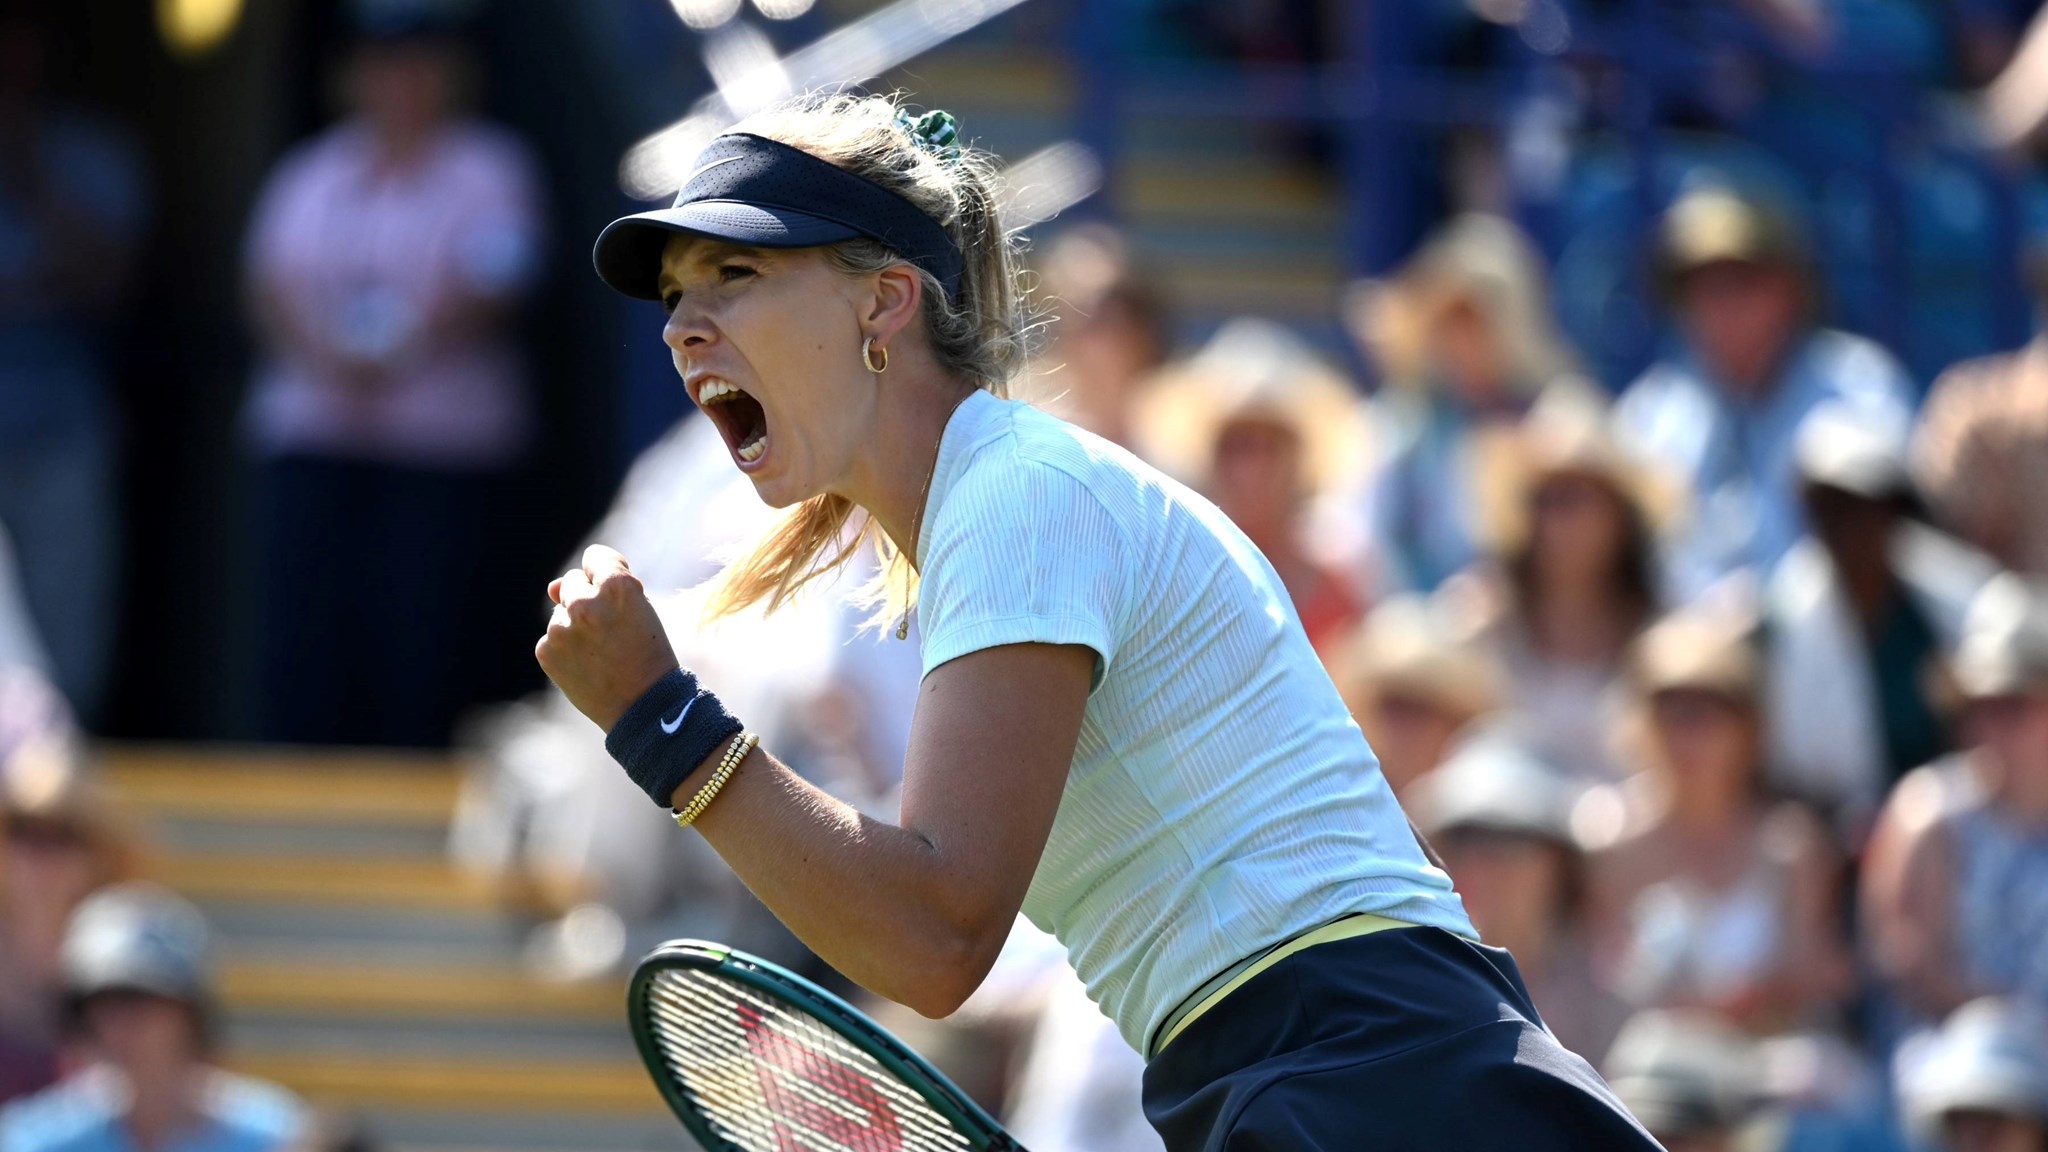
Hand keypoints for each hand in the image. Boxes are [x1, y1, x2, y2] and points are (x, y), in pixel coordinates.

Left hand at [535, 545, 679, 730]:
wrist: (644, 707)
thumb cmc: (648, 654)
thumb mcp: (639, 610)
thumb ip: (598, 587)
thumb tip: (552, 587)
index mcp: (618, 586)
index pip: (595, 556)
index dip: (607, 574)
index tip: (615, 594)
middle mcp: (585, 603)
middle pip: (573, 582)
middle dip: (587, 598)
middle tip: (609, 630)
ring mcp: (562, 627)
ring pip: (561, 611)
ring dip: (575, 625)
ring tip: (601, 653)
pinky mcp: (547, 650)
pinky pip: (552, 637)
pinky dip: (565, 649)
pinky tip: (587, 665)